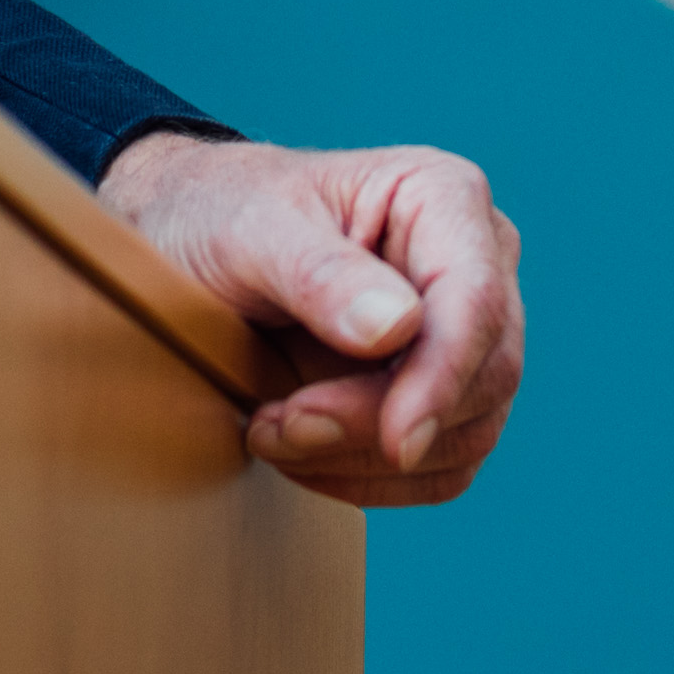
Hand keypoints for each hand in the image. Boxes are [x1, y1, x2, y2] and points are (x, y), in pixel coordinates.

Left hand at [95, 130, 522, 507]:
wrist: (191, 240)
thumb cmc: (219, 213)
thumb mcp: (247, 230)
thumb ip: (317, 274)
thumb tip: (395, 327)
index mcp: (442, 196)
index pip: (474, 301)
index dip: (442, 378)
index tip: (395, 441)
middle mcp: (477, 261)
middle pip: (482, 375)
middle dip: (378, 424)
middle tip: (276, 427)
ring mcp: (468, 332)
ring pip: (467, 431)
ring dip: (366, 459)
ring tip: (271, 431)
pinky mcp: (447, 391)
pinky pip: (442, 466)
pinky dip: (370, 477)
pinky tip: (302, 451)